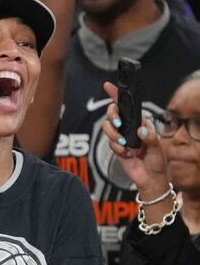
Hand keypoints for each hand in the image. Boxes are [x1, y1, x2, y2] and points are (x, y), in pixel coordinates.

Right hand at [100, 82, 169, 196]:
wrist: (149, 177)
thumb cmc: (156, 161)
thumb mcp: (157, 148)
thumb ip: (149, 138)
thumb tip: (140, 130)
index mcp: (140, 122)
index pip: (127, 105)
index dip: (116, 94)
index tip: (108, 86)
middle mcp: (129, 127)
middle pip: (113, 113)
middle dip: (112, 116)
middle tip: (118, 124)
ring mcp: (121, 136)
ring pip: (107, 127)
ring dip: (114, 135)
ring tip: (125, 144)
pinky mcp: (115, 146)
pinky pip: (109, 142)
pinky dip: (117, 148)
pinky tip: (126, 153)